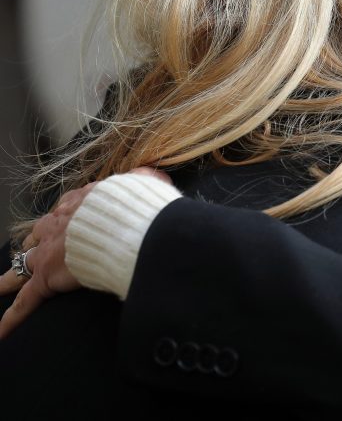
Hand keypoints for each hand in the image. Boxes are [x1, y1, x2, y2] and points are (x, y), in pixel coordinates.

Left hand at [0, 167, 170, 337]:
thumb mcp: (144, 184)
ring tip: (3, 286)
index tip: (73, 223)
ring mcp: (48, 252)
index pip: (68, 211)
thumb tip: (157, 178)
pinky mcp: (47, 278)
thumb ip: (146, 181)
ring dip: (12, 276)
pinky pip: (25, 301)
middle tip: (38, 250)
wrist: (123, 224)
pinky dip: (11, 318)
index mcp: (81, 202)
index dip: (69, 219)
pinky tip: (1, 333)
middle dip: (39, 241)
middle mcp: (58, 223)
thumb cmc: (135, 205)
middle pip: (40, 234)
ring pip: (22, 265)